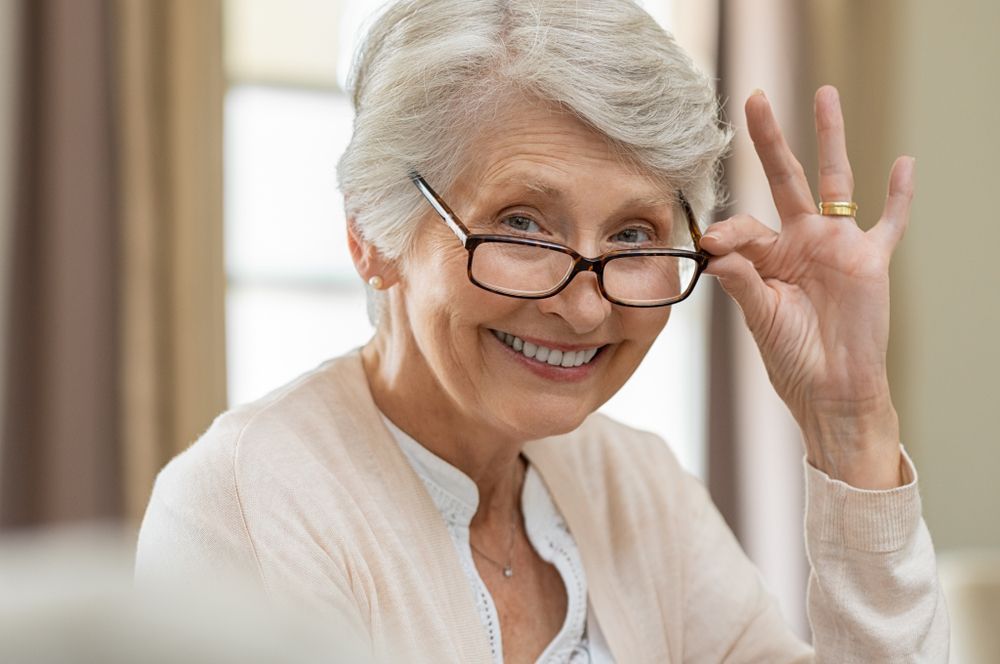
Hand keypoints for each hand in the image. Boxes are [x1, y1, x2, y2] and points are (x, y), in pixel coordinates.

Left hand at [699, 86, 911, 488]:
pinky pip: (889, 222)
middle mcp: (800, 243)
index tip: (711, 243)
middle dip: (769, 140)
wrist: (831, 389)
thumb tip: (716, 247)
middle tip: (753, 99)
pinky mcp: (870, 260)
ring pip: (834, 182)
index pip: (743, 227)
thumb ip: (740, 279)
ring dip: (830, 140)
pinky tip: (903, 163)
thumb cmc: (791, 358)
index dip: (726, 231)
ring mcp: (836, 246)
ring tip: (824, 95)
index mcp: (767, 258)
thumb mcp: (759, 316)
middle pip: (783, 179)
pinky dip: (899, 196)